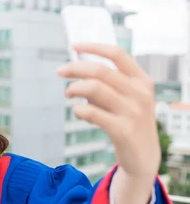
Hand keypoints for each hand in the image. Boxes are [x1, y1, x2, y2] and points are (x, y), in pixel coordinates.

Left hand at [57, 43, 160, 182]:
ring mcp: (133, 112)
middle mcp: (140, 94)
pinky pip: (92, 112)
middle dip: (75, 68)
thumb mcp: (127, 99)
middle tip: (60, 71)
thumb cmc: (129, 122)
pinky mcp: (123, 130)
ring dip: (74, 88)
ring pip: (94, 88)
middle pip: (100, 70)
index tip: (74, 46)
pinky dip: (78, 109)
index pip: (117, 54)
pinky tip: (77, 111)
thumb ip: (108, 84)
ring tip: (69, 93)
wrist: (144, 157)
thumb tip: (77, 66)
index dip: (94, 47)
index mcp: (142, 81)